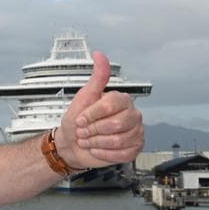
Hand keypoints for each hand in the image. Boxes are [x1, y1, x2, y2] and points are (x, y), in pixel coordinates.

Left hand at [59, 51, 144, 168]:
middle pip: (116, 125)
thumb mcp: (84, 97)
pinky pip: (121, 154)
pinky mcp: (134, 149)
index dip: (92, 114)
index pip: (109, 105)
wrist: (73, 144)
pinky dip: (104, 154)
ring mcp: (135, 132)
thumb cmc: (77, 121)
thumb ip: (96, 77)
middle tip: (85, 131)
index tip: (82, 118)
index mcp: (121, 100)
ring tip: (90, 139)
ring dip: (97, 143)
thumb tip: (100, 56)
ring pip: (118, 141)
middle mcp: (132, 114)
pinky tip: (98, 149)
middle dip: (93, 130)